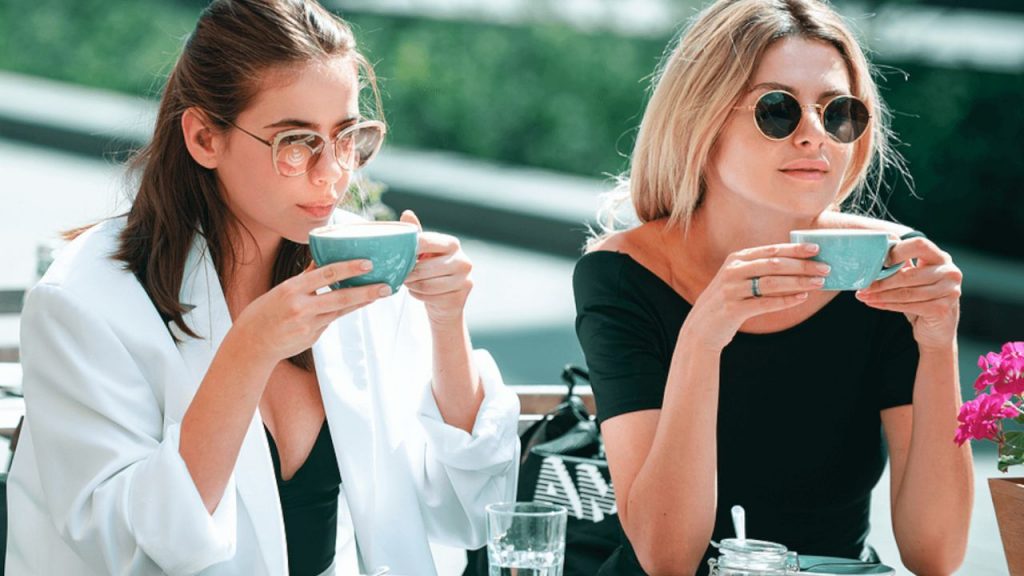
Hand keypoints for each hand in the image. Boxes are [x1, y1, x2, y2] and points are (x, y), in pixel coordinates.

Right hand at [233, 259, 391, 360]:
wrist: (252, 343)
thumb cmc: (266, 312)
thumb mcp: (282, 290)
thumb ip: (306, 278)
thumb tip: (324, 259)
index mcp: (292, 289)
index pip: (325, 274)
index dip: (348, 268)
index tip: (367, 263)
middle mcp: (301, 307)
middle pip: (340, 297)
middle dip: (365, 291)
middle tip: (386, 285)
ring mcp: (308, 325)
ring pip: (340, 311)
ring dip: (361, 301)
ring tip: (380, 293)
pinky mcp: (313, 337)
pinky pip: (331, 321)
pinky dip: (341, 312)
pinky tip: (355, 304)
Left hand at [400, 210, 472, 324]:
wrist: (447, 298)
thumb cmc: (432, 269)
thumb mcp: (424, 251)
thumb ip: (416, 234)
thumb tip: (407, 213)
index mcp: (452, 244)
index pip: (425, 242)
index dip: (408, 250)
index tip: (397, 255)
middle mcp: (462, 260)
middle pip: (423, 268)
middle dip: (408, 274)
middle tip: (401, 275)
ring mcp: (464, 280)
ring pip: (426, 285)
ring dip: (412, 286)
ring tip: (409, 283)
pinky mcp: (460, 297)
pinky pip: (430, 297)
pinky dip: (418, 295)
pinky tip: (418, 292)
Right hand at [684, 243, 828, 350]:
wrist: (701, 328)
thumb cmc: (727, 301)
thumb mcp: (737, 279)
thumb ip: (759, 268)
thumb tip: (795, 263)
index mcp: (736, 259)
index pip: (771, 250)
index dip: (795, 249)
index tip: (816, 249)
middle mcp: (732, 271)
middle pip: (774, 265)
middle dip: (802, 266)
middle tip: (825, 268)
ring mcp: (731, 290)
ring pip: (771, 283)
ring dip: (798, 282)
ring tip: (818, 283)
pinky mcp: (733, 309)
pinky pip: (765, 303)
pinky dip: (785, 301)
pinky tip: (801, 298)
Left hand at [855, 236, 961, 350]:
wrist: (937, 329)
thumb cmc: (921, 298)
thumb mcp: (913, 278)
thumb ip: (901, 266)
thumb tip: (872, 256)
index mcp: (941, 257)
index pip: (919, 245)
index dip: (897, 251)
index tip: (878, 261)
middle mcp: (949, 272)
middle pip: (908, 274)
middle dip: (881, 281)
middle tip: (862, 285)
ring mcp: (950, 291)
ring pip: (906, 292)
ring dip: (880, 295)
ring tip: (862, 295)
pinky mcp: (942, 309)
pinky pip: (909, 306)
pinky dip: (888, 305)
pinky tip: (873, 303)